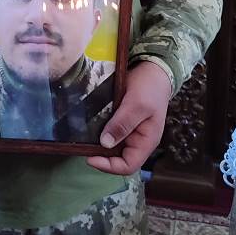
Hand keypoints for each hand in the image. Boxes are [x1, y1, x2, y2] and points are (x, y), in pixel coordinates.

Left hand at [87, 61, 171, 175]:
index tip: (90, 157)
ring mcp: (129, 131)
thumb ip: (122, 124)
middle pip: (118, 158)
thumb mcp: (137, 105)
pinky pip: (109, 132)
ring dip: (98, 144)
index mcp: (146, 142)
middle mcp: (137, 140)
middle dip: (101, 155)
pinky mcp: (121, 121)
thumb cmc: (150, 87)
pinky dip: (98, 132)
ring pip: (111, 146)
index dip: (109, 166)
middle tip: (82, 146)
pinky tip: (87, 127)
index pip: (128, 165)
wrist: (153, 69)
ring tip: (82, 138)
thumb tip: (105, 144)